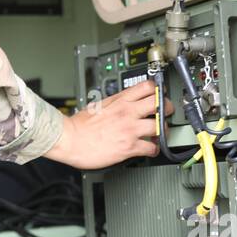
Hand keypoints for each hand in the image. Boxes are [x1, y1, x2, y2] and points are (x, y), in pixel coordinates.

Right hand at [45, 80, 173, 169]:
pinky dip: (154, 150)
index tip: (159, 95)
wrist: (69, 139)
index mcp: (120, 100)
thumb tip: (122, 102)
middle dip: (167, 108)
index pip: (147, 87)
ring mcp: (130, 129)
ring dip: (163, 131)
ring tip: (160, 134)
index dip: (157, 91)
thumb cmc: (79, 125)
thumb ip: (114, 102)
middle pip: (160, 104)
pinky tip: (150, 149)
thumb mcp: (98, 104)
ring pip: (160, 126)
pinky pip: (151, 148)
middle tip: (166, 113)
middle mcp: (127, 113)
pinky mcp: (129, 147)